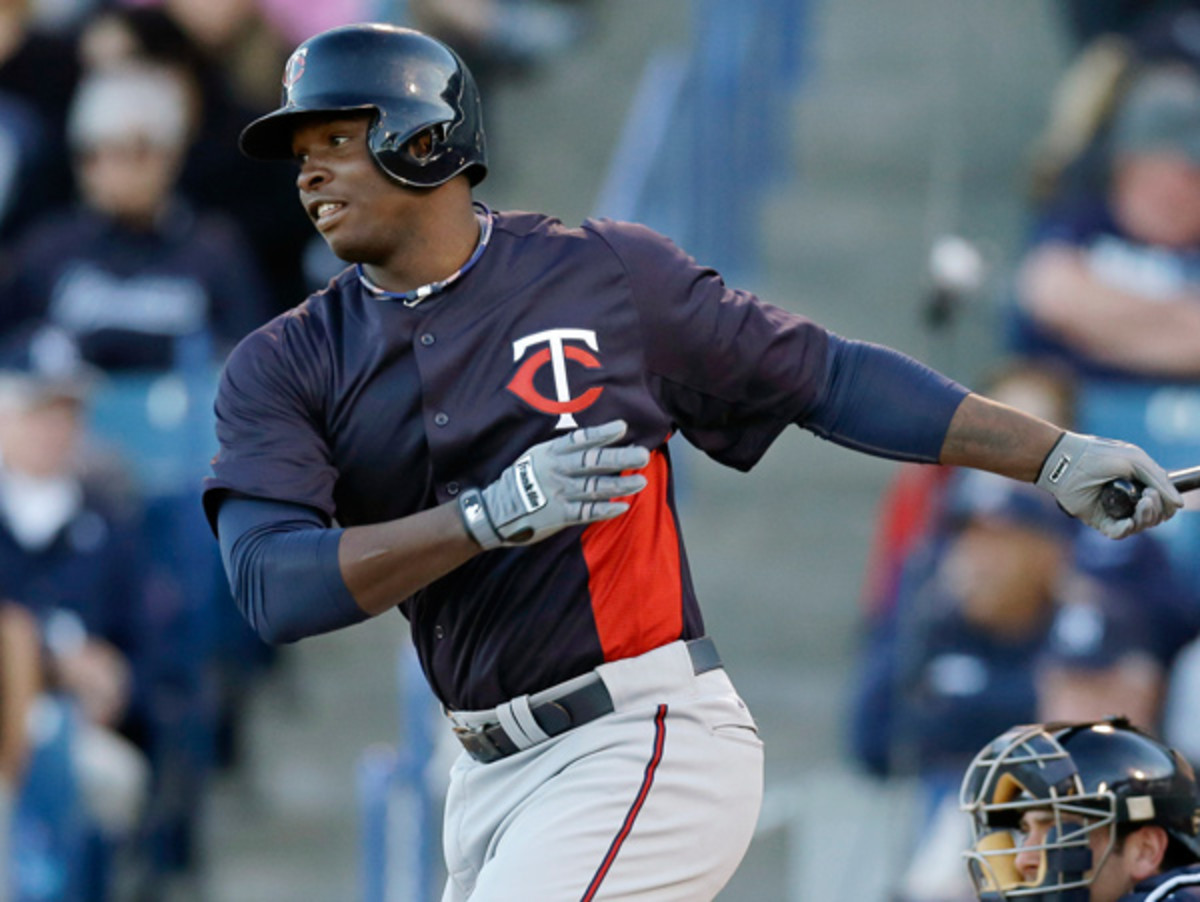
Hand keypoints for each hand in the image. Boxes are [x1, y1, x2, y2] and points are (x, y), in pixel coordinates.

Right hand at [458, 419, 649, 548]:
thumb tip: (591, 441)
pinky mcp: (560, 515)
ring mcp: (559, 493)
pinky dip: (604, 510)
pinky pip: (586, 512)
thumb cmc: (519, 481)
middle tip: (642, 455)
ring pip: (594, 487)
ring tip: (641, 481)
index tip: (622, 427)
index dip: (602, 433)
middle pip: (592, 462)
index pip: (580, 440)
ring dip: (620, 485)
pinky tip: (621, 507)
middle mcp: (557, 471)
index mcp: (551, 453)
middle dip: (619, 458)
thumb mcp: (535, 456)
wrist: (497, 511)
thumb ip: (561, 450)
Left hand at [1036, 431, 1182, 538]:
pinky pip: (1119, 533)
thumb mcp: (1136, 461)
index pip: (1161, 502)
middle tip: (1148, 496)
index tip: (1157, 493)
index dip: (1166, 503)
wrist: (1067, 460)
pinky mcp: (1099, 520)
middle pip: (1154, 517)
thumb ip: (1159, 480)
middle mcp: (1127, 499)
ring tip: (1142, 502)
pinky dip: (1127, 529)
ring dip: (1146, 517)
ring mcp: (1113, 510)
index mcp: (1137, 484)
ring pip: (1140, 525)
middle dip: (1157, 510)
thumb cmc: (1099, 456)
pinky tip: (1129, 521)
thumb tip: (1178, 505)